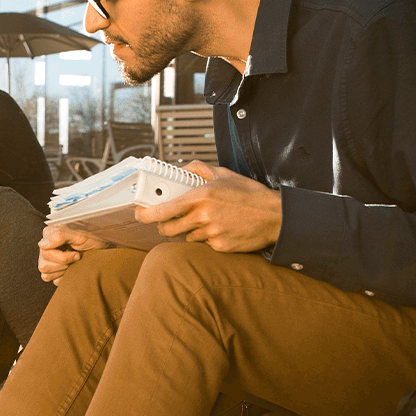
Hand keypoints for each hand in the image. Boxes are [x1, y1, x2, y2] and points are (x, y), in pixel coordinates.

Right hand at [38, 224, 110, 282]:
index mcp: (49, 235)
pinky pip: (52, 280)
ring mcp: (48, 261)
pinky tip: (72, 269)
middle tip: (77, 257)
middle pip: (44, 264)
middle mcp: (46, 248)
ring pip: (45, 274)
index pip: (44, 250)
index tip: (76, 253)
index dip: (61, 256)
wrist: (103, 250)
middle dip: (64, 263)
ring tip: (74, 263)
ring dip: (62, 270)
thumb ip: (60, 236)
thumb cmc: (92, 240)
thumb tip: (42, 244)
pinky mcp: (53, 272)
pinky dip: (63, 277)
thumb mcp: (79, 235)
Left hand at [137, 166, 281, 252]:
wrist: (275, 216)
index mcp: (201, 197)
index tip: (140, 214)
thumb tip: (182, 168)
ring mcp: (211, 233)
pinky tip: (221, 228)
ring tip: (208, 220)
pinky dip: (207, 238)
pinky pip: (203, 244)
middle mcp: (203, 216)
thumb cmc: (250, 195)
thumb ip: (200, 169)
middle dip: (165, 226)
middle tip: (170, 220)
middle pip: (168, 229)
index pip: (163, 210)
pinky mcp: (220, 247)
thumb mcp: (225, 174)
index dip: (146, 214)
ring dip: (190, 231)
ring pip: (186, 237)